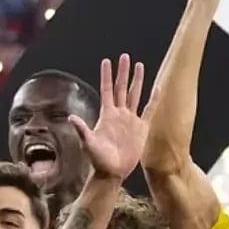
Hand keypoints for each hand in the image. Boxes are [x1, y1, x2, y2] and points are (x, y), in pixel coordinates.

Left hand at [70, 54, 153, 179]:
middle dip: (123, 72)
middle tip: (125, 56)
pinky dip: (153, 99)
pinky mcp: (141, 128)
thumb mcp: (88, 143)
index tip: (107, 61)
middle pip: (122, 88)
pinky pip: (149, 110)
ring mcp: (131, 120)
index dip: (107, 75)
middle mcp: (119, 113)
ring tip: (140, 66)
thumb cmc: (98, 159)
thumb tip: (71, 118)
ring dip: (137, 81)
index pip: (107, 90)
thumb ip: (82, 130)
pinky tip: (157, 88)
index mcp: (107, 114)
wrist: (112, 172)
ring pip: (135, 95)